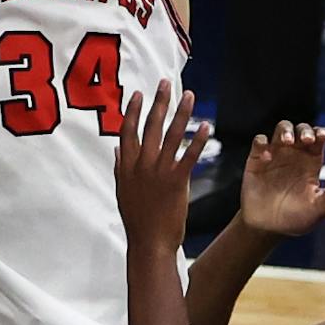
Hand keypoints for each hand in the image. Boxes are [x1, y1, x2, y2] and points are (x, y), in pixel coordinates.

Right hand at [115, 80, 209, 253]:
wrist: (149, 242)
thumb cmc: (136, 219)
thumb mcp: (122, 191)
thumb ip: (120, 168)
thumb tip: (118, 149)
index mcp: (127, 166)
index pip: (128, 131)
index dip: (134, 111)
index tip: (139, 94)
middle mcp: (141, 164)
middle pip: (151, 126)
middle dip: (159, 102)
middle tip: (166, 83)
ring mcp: (159, 171)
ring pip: (171, 135)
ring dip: (181, 113)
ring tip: (189, 96)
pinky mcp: (177, 181)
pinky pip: (190, 155)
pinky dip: (198, 139)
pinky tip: (206, 126)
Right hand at [239, 121, 324, 236]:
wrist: (267, 228)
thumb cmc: (296, 220)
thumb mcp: (319, 211)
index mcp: (311, 163)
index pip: (318, 138)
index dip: (321, 132)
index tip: (323, 137)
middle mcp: (294, 156)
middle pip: (301, 129)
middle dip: (304, 130)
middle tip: (306, 140)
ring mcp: (275, 156)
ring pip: (281, 129)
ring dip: (285, 130)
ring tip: (287, 141)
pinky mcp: (256, 160)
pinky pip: (259, 142)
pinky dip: (263, 143)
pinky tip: (267, 157)